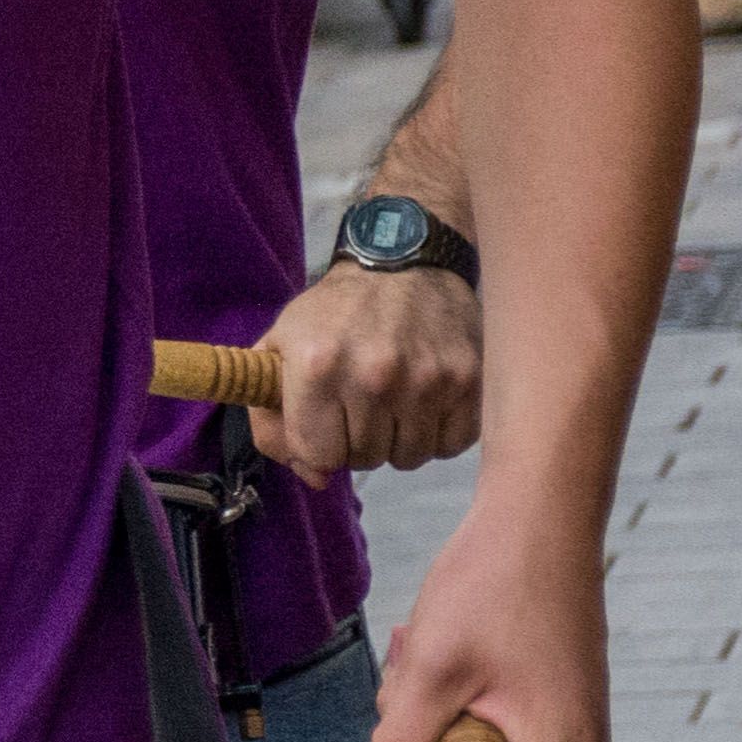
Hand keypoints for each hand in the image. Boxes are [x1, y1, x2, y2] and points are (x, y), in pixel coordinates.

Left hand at [253, 261, 482, 480]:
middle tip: (359, 407)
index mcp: (317, 366)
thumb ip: (273, 417)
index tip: (324, 429)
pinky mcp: (468, 382)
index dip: (317, 449)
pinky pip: (451, 446)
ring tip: (392, 403)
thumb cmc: (335, 312)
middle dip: (356, 442)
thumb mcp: (280, 347)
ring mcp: (426, 380)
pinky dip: (437, 434)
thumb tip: (312, 477)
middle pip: (364, 459)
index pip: (317, 454)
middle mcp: (373, 376)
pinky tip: (423, 403)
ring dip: (397, 440)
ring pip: (408, 457)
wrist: (404, 264)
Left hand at [367, 505, 609, 741]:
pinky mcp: (552, 709)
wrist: (539, 516)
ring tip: (422, 651)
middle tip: (406, 686)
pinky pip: (484, 732)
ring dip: (425, 719)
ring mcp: (566, 733)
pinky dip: (446, 700)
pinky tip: (435, 648)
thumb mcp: (428, 675)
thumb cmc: (489, 587)